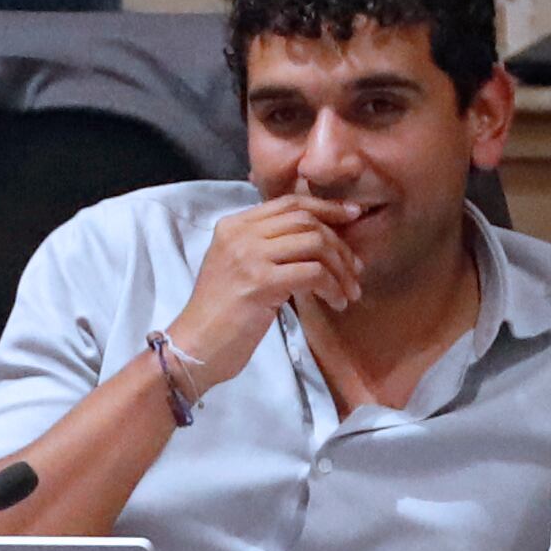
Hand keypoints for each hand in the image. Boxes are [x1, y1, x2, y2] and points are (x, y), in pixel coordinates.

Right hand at [165, 196, 362, 386]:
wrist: (195, 347)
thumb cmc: (221, 314)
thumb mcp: (240, 268)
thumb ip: (267, 248)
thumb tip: (318, 240)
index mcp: (234, 225)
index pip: (289, 203)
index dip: (326, 207)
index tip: (353, 216)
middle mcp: (240, 233)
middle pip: (306, 220)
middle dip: (339, 243)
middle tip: (355, 269)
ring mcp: (249, 255)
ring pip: (314, 243)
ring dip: (340, 269)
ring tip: (348, 292)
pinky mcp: (260, 281)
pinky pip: (312, 272)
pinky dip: (332, 286)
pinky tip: (335, 302)